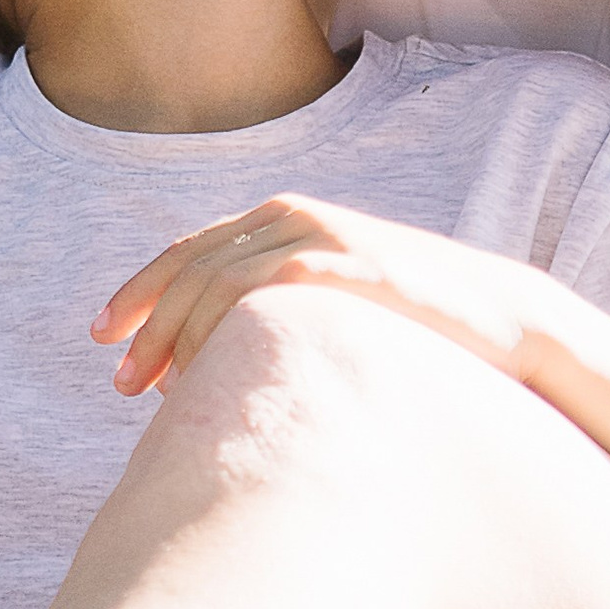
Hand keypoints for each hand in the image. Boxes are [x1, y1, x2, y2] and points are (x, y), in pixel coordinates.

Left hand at [94, 195, 550, 395]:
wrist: (503, 318)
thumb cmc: (415, 326)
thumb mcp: (334, 308)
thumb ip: (281, 315)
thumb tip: (219, 366)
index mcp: (284, 219)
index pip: (190, 252)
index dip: (140, 293)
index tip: (105, 336)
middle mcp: (291, 217)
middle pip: (187, 266)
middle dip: (143, 322)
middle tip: (119, 380)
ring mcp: (316, 235)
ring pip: (211, 281)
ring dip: (168, 337)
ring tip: (146, 391)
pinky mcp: (339, 262)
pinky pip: (253, 294)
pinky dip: (215, 334)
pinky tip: (201, 376)